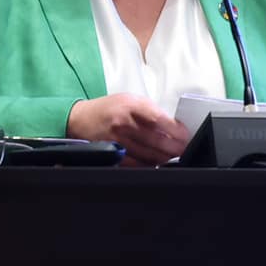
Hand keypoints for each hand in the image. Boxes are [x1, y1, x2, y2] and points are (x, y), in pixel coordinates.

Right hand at [68, 93, 189, 165]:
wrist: (80, 118)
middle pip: (155, 140)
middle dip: (174, 147)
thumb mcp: (130, 100)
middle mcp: (124, 122)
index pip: (159, 119)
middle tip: (184, 150)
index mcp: (131, 106)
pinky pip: (135, 163)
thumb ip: (150, 111)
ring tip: (173, 157)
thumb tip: (172, 126)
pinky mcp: (112, 153)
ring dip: (164, 158)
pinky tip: (156, 163)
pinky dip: (148, 165)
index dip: (175, 130)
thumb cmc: (109, 108)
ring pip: (147, 154)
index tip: (185, 136)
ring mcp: (117, 140)